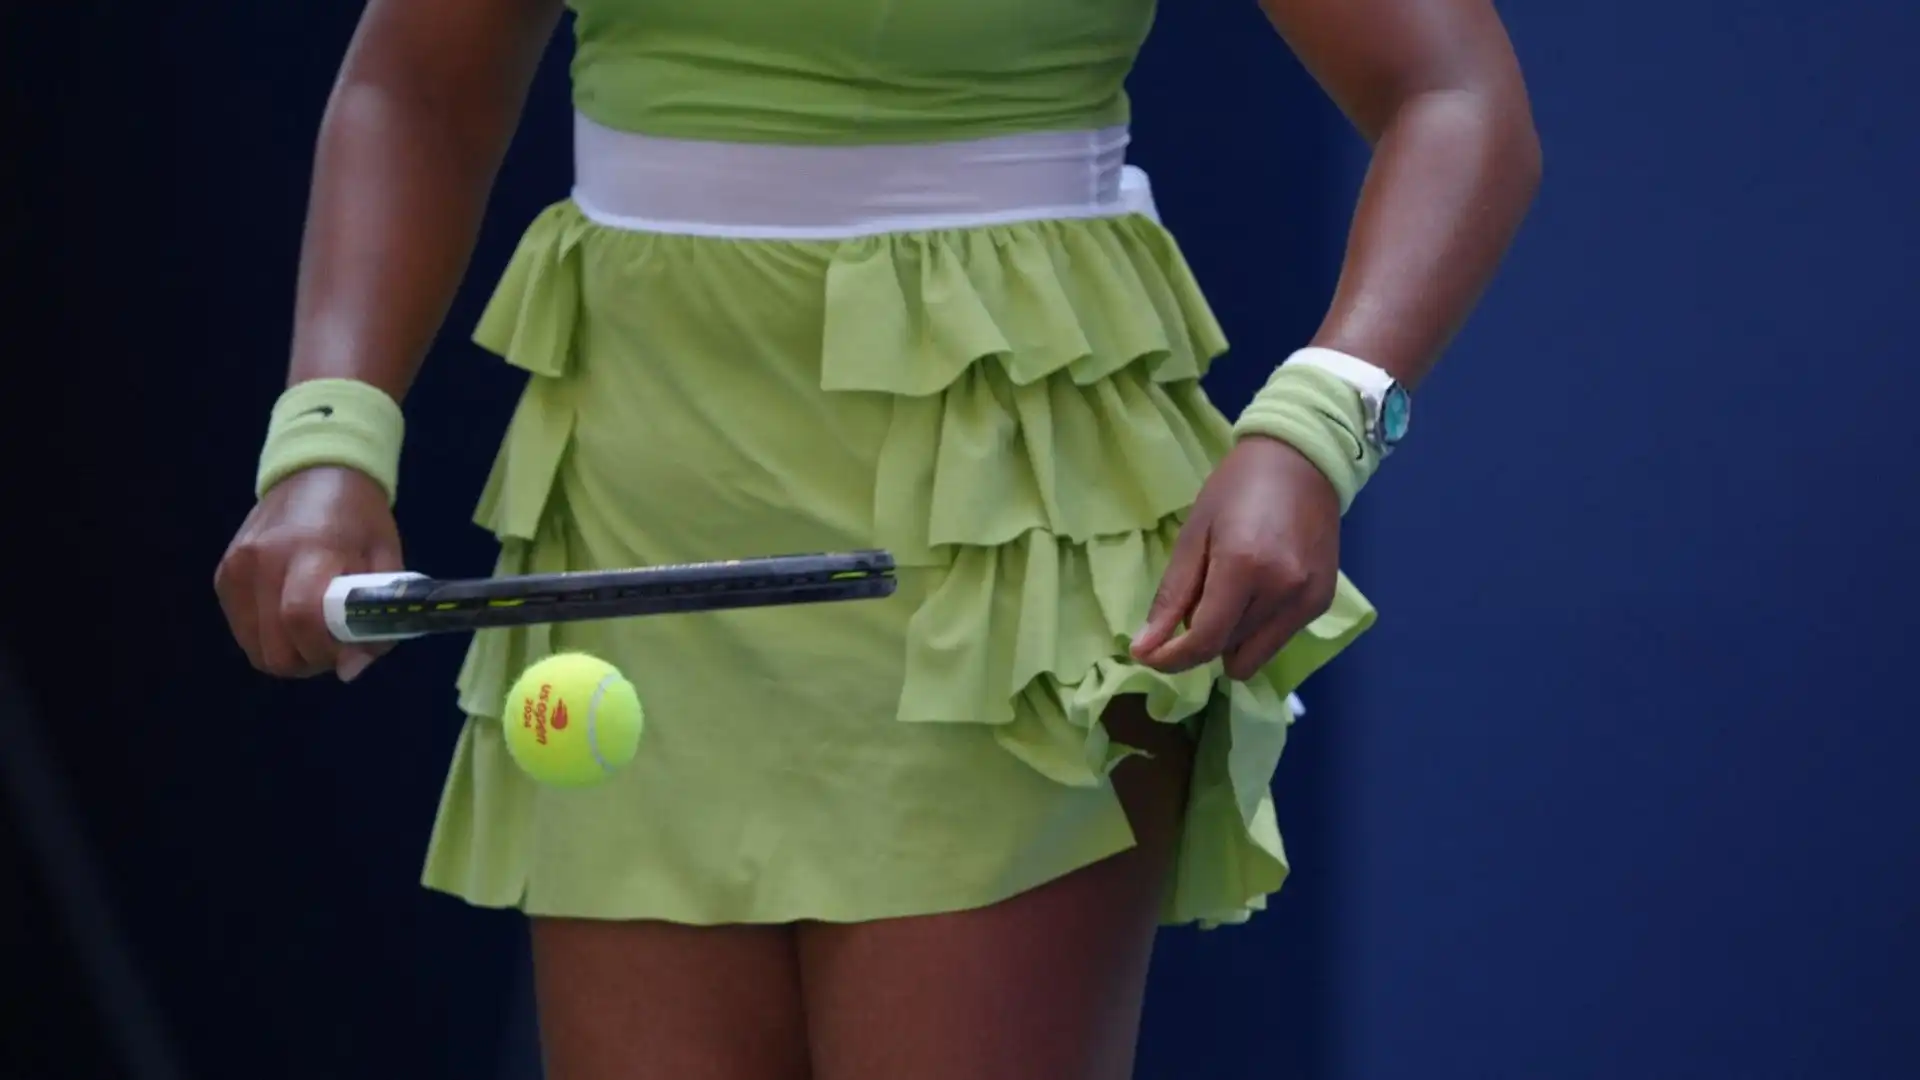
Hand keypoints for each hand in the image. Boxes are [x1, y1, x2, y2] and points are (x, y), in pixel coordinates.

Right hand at [214, 467, 403, 680]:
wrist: (315, 471)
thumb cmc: (360, 517)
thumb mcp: (386, 560)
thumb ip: (375, 619)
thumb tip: (350, 670)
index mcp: (310, 549)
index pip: (302, 618)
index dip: (327, 649)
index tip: (350, 650)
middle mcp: (262, 560)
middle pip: (275, 648)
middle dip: (310, 660)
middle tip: (335, 644)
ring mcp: (236, 568)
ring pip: (256, 649)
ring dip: (290, 653)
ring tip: (315, 630)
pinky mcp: (223, 576)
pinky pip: (244, 631)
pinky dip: (270, 637)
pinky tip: (292, 616)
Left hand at [1131, 436, 1340, 680]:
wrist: (1301, 460)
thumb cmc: (1236, 488)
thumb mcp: (1194, 534)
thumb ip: (1172, 596)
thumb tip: (1144, 650)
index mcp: (1244, 567)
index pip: (1205, 641)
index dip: (1172, 659)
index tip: (1148, 655)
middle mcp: (1283, 591)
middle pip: (1227, 651)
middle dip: (1200, 639)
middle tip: (1195, 600)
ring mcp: (1308, 600)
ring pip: (1253, 655)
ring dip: (1230, 638)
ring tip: (1228, 594)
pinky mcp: (1323, 602)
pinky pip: (1277, 640)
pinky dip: (1256, 629)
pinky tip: (1255, 590)